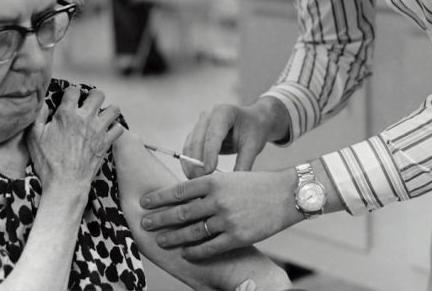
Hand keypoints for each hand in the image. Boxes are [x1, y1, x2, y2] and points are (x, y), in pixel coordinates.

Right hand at [26, 86, 123, 194]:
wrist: (65, 184)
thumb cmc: (47, 163)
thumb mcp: (34, 138)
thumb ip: (38, 117)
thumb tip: (44, 104)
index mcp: (67, 115)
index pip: (74, 90)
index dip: (71, 92)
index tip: (69, 99)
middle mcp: (85, 119)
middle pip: (97, 94)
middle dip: (92, 96)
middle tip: (87, 104)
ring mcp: (98, 130)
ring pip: (113, 109)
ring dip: (107, 110)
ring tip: (100, 115)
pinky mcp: (106, 142)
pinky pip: (118, 128)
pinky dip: (114, 128)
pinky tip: (107, 130)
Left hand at [139, 169, 302, 259]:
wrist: (286, 194)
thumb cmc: (257, 184)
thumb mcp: (231, 177)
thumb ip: (210, 186)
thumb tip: (185, 196)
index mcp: (214, 180)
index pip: (179, 190)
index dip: (159, 197)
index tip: (145, 202)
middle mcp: (217, 199)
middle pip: (181, 212)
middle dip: (160, 219)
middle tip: (144, 223)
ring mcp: (227, 219)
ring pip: (192, 231)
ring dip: (174, 237)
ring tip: (161, 240)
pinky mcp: (237, 236)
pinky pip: (210, 247)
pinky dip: (196, 251)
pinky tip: (187, 253)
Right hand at [182, 98, 288, 177]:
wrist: (253, 121)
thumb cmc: (254, 130)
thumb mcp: (253, 145)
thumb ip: (244, 163)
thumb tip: (233, 183)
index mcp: (224, 112)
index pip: (213, 134)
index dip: (209, 154)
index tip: (209, 171)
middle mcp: (208, 115)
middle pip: (198, 140)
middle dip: (197, 162)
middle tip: (202, 182)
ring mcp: (200, 123)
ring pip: (190, 145)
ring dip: (191, 164)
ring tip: (198, 181)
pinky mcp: (196, 133)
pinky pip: (188, 148)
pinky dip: (189, 162)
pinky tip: (194, 175)